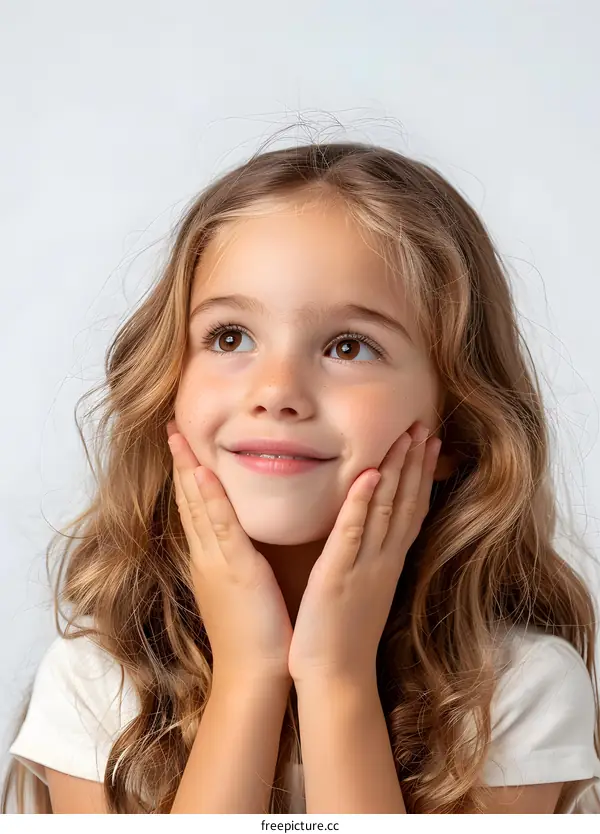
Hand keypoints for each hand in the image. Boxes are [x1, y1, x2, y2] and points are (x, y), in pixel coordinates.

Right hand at [167, 422, 292, 683]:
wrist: (252, 676)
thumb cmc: (253, 635)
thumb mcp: (240, 589)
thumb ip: (237, 560)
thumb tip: (241, 540)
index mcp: (209, 559)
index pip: (194, 507)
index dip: (186, 473)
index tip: (181, 442)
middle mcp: (206, 556)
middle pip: (188, 500)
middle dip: (180, 461)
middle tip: (170, 426)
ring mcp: (217, 562)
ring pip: (198, 506)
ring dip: (187, 468)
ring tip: (178, 435)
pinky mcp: (236, 571)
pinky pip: (221, 527)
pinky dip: (209, 499)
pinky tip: (201, 473)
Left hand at [288, 422, 441, 685]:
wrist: (337, 678)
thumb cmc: (343, 636)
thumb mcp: (363, 590)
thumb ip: (368, 560)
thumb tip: (369, 536)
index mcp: (387, 562)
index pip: (410, 509)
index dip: (420, 474)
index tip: (428, 442)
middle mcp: (383, 559)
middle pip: (405, 502)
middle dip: (415, 461)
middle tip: (424, 425)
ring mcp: (364, 565)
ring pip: (386, 510)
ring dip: (397, 470)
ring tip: (407, 435)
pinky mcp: (339, 574)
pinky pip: (353, 532)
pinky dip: (362, 502)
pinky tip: (370, 474)